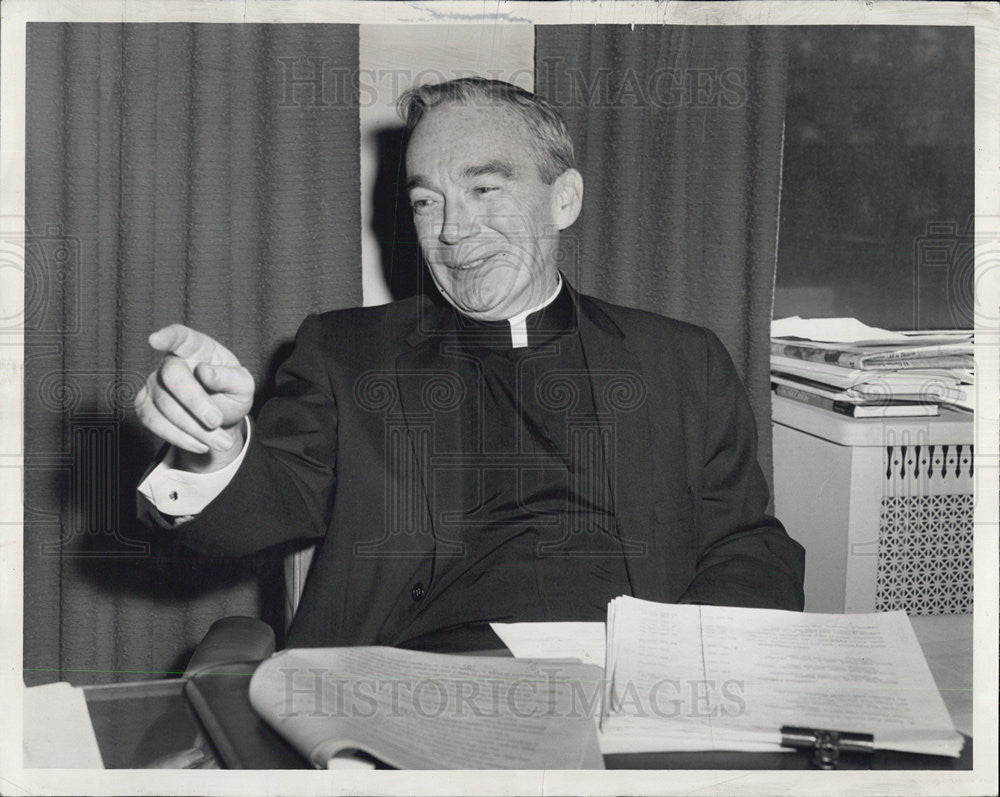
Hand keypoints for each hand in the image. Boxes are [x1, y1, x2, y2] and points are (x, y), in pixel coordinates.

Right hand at [134, 324, 254, 469]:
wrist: (221, 419)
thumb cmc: (232, 392)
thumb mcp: (243, 386)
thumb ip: (229, 377)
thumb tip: (204, 372)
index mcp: (197, 348)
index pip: (180, 336)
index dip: (168, 336)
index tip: (155, 340)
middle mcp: (171, 362)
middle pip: (172, 376)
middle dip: (195, 402)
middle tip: (216, 421)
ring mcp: (154, 383)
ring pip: (164, 404)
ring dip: (193, 428)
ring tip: (220, 442)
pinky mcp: (145, 406)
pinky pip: (153, 422)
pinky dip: (179, 437)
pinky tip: (201, 445)